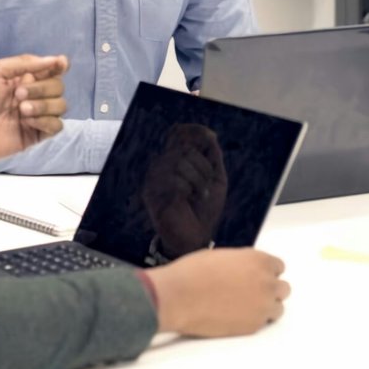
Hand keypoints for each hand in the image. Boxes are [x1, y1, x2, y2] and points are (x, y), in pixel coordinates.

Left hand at [0, 55, 68, 163]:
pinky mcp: (37, 134)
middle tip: (18, 95)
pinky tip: (27, 123)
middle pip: (58, 86)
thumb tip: (55, 60)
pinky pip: (57, 126)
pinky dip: (45, 122)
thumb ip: (24, 63)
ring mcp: (37, 115)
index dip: (60, 65)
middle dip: (42, 88)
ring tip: (21, 110)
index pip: (52, 69)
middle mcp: (35, 95)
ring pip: (61, 105)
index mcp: (25, 78)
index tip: (60, 64)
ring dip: (43, 106)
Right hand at [139, 123, 228, 257]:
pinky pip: (172, 179)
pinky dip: (188, 188)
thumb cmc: (205, 210)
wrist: (196, 238)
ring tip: (200, 195)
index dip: (194, 130)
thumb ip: (213, 157)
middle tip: (207, 184)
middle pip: (184, 148)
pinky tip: (188, 200)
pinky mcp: (151, 193)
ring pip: (179, 161)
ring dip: (198, 179)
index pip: (177, 133)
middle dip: (204, 166)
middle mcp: (163, 166)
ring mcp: (155, 178)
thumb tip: (210, 135)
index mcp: (176, 160)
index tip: (211, 136)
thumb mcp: (216, 180)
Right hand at [144, 248, 289, 335]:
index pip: (278, 267)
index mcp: (259, 261)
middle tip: (253, 293)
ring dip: (266, 307)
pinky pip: (263, 323)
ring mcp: (262, 306)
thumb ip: (242, 263)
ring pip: (278, 308)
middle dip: (270, 290)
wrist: (178, 297)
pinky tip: (237, 316)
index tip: (257, 277)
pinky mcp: (253, 326)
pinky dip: (254, 320)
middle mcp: (266, 283)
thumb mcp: (222, 256)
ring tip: (247, 307)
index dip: (266, 272)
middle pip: (283, 289)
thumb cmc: (193, 273)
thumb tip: (246, 270)